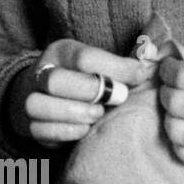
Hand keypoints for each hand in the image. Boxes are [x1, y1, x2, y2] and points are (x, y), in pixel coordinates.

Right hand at [8, 38, 151, 145]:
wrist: (48, 97)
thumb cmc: (86, 80)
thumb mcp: (102, 63)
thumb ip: (128, 61)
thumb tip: (153, 55)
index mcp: (61, 52)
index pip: (84, 58)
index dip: (116, 68)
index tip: (140, 76)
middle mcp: (41, 73)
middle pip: (56, 81)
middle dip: (93, 92)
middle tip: (119, 98)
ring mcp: (30, 99)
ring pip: (42, 106)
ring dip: (78, 113)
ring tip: (98, 115)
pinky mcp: (31, 125)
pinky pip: (44, 131)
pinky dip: (69, 131)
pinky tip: (86, 128)